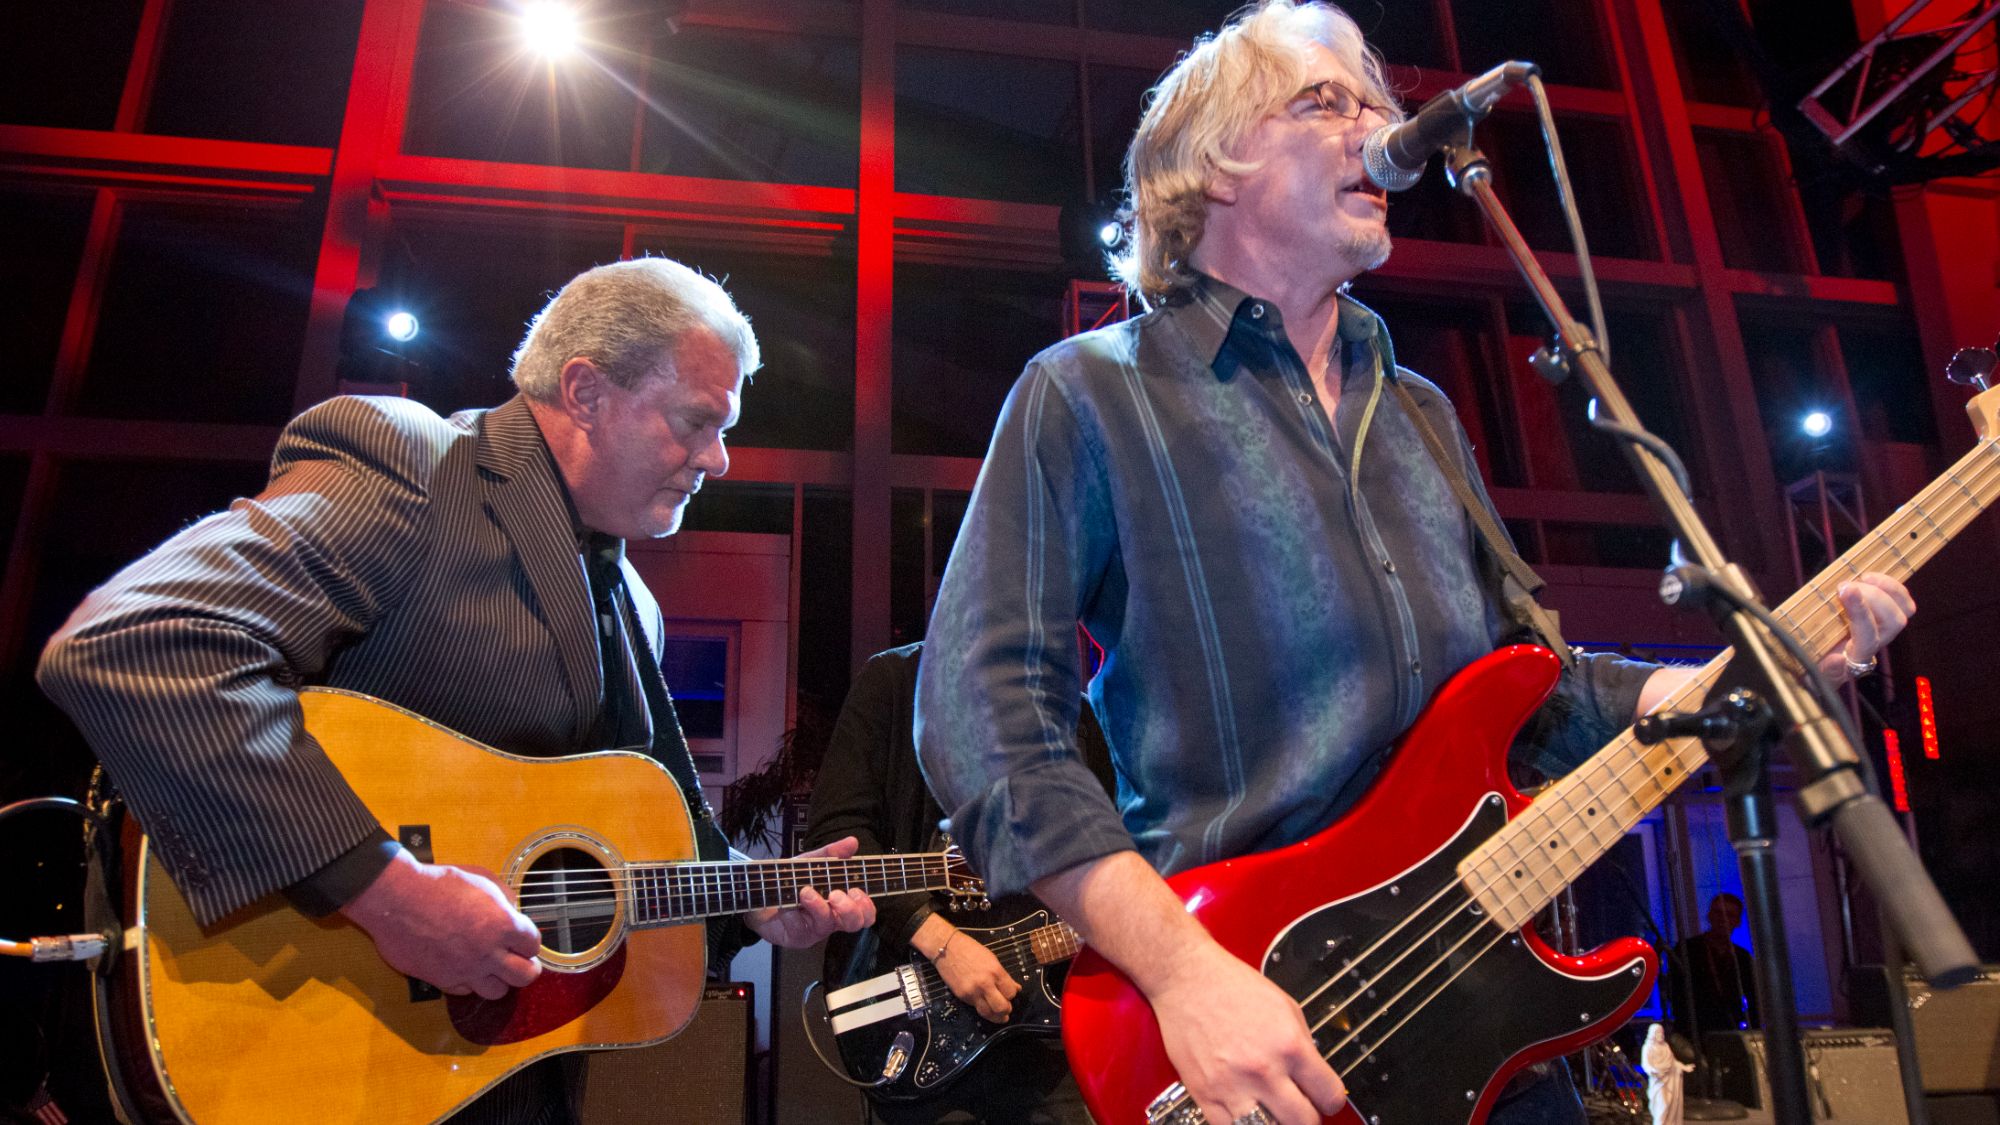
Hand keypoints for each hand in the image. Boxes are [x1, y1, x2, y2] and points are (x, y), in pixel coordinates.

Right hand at [339, 850, 542, 999]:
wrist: (396, 899)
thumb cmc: (437, 884)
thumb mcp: (481, 877)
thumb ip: (504, 896)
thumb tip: (513, 908)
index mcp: (503, 924)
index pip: (534, 945)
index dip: (529, 941)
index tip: (522, 938)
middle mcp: (488, 952)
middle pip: (525, 976)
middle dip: (527, 968)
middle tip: (519, 961)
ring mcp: (465, 969)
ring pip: (497, 991)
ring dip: (499, 980)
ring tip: (492, 967)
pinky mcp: (442, 980)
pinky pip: (466, 991)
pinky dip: (469, 982)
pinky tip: (465, 968)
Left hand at [746, 835, 876, 947]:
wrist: (759, 894)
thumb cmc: (790, 881)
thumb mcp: (810, 863)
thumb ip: (831, 854)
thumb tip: (853, 841)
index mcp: (840, 904)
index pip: (864, 913)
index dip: (866, 906)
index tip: (856, 891)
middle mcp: (831, 919)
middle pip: (854, 924)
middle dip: (848, 909)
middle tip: (835, 895)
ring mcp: (814, 930)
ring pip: (826, 926)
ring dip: (817, 906)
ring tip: (805, 891)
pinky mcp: (796, 937)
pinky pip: (798, 926)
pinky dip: (791, 911)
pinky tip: (783, 902)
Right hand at [915, 914, 1019, 1021]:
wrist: (947, 949)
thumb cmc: (969, 949)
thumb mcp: (991, 958)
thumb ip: (1003, 976)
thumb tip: (1015, 987)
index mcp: (995, 971)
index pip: (1011, 992)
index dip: (1012, 994)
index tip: (1010, 993)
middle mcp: (985, 984)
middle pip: (1002, 1007)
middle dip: (1007, 1010)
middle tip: (1007, 1008)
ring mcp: (972, 992)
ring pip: (989, 1013)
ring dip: (996, 1016)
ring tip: (999, 1015)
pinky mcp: (962, 996)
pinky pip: (976, 1008)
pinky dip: (983, 1009)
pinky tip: (986, 1006)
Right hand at [1147, 938, 1345, 1124]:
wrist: (1187, 977)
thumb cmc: (1231, 985)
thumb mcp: (1286, 1006)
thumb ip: (1303, 1044)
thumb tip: (1312, 1075)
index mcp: (1290, 1045)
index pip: (1329, 1096)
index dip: (1331, 1100)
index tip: (1324, 1099)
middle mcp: (1263, 1069)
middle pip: (1303, 1122)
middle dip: (1307, 1117)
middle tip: (1300, 1108)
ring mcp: (1232, 1085)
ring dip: (1275, 1123)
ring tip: (1272, 1110)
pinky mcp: (1205, 1093)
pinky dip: (1241, 1123)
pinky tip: (1245, 1110)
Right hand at [1815, 572, 1914, 679]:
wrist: (1828, 664)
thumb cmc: (1820, 665)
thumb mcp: (1817, 673)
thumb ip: (1827, 670)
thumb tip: (1837, 660)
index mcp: (1858, 657)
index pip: (1868, 637)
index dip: (1860, 613)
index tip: (1844, 592)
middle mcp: (1877, 643)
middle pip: (1895, 622)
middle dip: (1874, 598)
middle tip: (1845, 585)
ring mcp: (1885, 628)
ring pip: (1905, 610)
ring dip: (1889, 589)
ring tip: (1863, 577)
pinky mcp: (1885, 614)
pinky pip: (1902, 600)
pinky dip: (1892, 585)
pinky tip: (1869, 577)